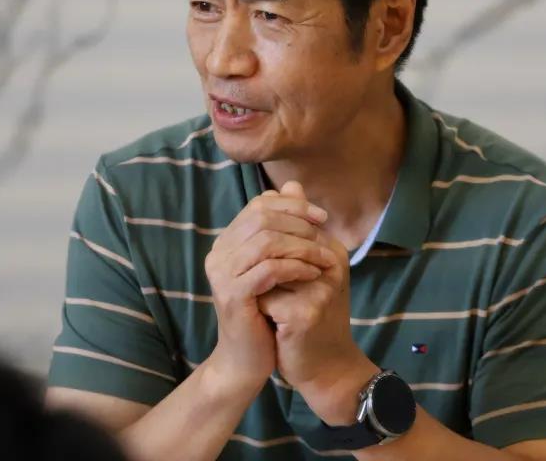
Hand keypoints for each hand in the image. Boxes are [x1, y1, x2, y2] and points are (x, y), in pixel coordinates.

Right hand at [203, 187, 334, 394]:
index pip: (259, 205)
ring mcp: (221, 274)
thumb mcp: (278, 264)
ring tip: (326, 257)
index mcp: (227, 242)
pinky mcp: (232, 295)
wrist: (247, 360)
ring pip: (266, 241)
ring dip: (302, 246)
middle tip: (327, 234)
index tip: (322, 217)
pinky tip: (313, 275)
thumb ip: (285, 227)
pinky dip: (295, 268)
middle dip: (300, 222)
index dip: (293, 205)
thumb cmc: (265, 312)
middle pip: (262, 217)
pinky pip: (269, 270)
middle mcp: (218, 253)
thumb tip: (294, 185)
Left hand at [256, 182, 377, 423]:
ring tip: (263, 299)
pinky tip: (268, 320)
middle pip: (275, 242)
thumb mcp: (304, 268)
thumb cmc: (309, 313)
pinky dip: (259, 308)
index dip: (263, 238)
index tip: (253, 257)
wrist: (324, 365)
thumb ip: (295, 228)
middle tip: (254, 280)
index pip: (288, 222)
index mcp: (331, 248)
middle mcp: (331, 263)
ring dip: (258, 285)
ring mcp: (321, 288)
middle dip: (257, 261)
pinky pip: (265, 298)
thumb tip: (289, 185)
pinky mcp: (306, 314)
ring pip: (267, 269)